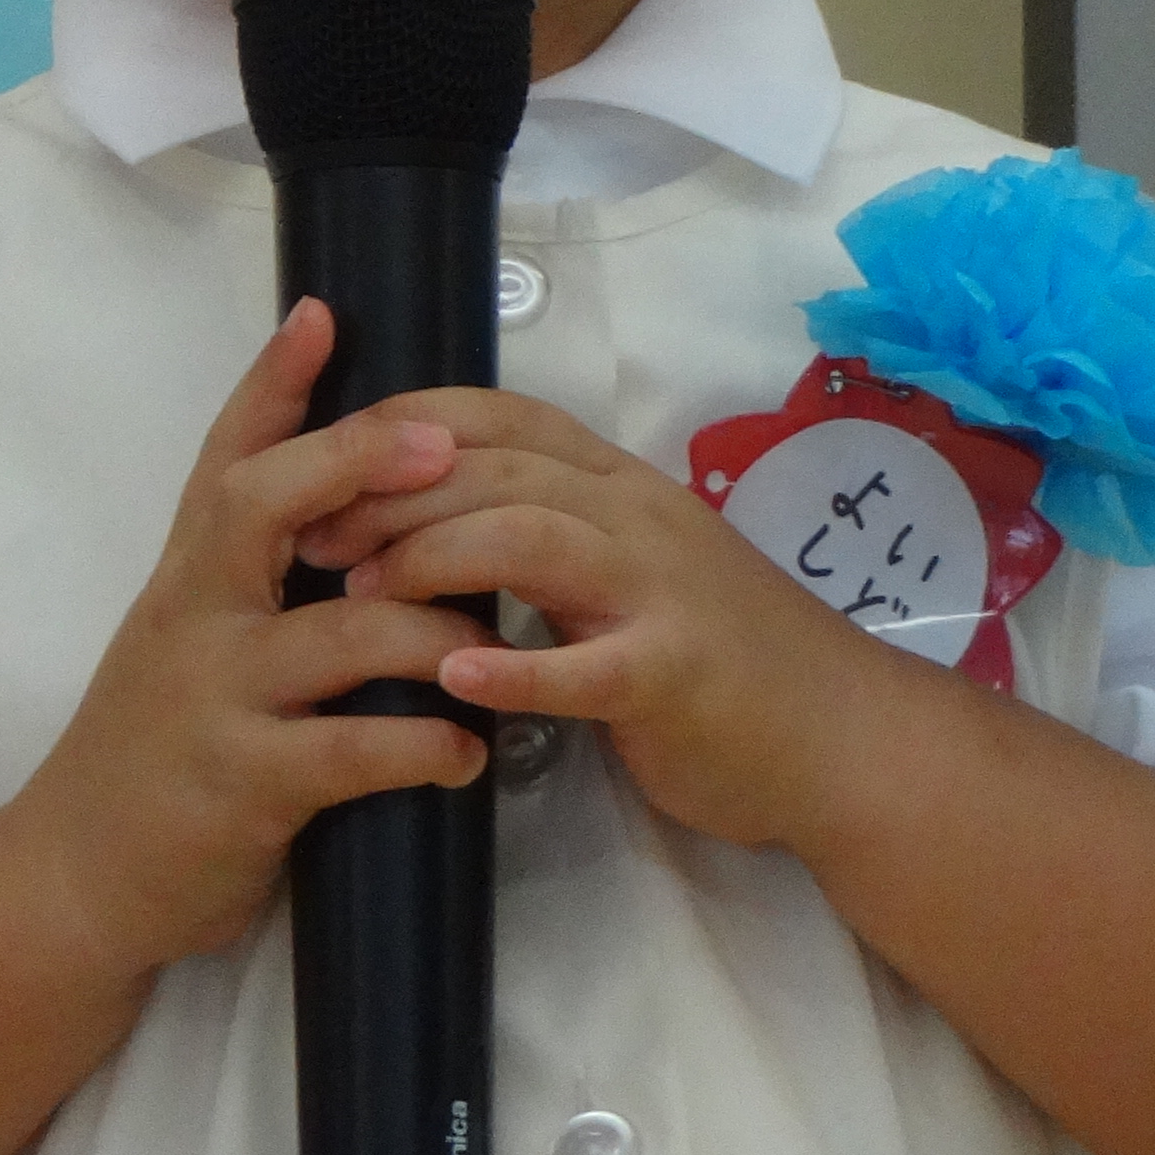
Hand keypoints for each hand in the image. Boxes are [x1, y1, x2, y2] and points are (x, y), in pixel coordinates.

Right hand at [6, 301, 501, 982]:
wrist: (79, 875)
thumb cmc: (153, 752)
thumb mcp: (182, 645)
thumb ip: (245, 587)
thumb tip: (343, 524)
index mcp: (186, 580)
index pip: (225, 459)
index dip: (271, 384)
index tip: (322, 313)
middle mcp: (192, 619)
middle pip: (263, 505)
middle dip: (356, 463)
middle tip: (442, 443)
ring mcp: (214, 698)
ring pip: (344, 630)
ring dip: (440, 632)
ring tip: (496, 647)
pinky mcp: (244, 783)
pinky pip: (356, 749)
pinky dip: (427, 745)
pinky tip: (465, 754)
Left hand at [300, 390, 913, 852]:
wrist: (846, 740)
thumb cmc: (716, 654)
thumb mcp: (627, 565)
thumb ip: (544, 528)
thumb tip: (421, 508)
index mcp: (617, 484)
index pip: (499, 414)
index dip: (402, 422)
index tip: (320, 455)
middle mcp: (638, 518)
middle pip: (494, 469)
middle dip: (387, 494)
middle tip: (308, 537)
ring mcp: (661, 593)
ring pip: (529, 539)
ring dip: (429, 560)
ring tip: (357, 594)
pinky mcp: (676, 677)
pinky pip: (588, 666)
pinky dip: (518, 670)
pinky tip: (455, 679)